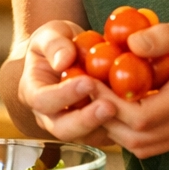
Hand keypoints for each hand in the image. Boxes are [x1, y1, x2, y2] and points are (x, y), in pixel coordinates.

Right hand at [17, 19, 118, 146]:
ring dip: (106, 125)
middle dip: (87, 120)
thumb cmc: (56, 43)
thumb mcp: (50, 33)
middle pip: (63, 128)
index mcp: (33, 91)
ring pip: (86, 135)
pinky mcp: (93, 129)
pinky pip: (106, 133)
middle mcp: (49, 115)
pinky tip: (135, 108)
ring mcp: (72, 124)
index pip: (43, 100)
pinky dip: (120, 124)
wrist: (68, 55)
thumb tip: (63, 61)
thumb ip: (54, 43)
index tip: (87, 82)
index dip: (64, 95)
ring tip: (125, 109)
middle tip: (109, 106)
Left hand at [99, 16, 168, 157]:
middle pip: (136, 140)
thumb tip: (129, 43)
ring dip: (115, 129)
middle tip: (86, 93)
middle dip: (106, 119)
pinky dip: (130, 133)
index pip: (140, 118)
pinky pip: (152, 145)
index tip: (88, 83)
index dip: (109, 105)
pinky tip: (119, 109)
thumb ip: (163, 35)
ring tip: (98, 102)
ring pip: (142, 148)